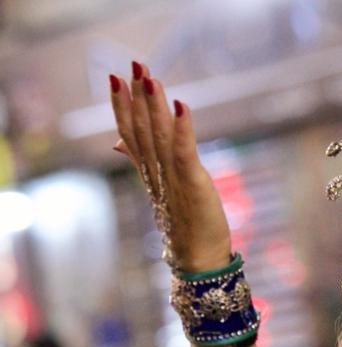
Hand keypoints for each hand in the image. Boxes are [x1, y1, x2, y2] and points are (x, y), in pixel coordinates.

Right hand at [109, 63, 231, 271]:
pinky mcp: (193, 182)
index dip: (121, 105)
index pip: (130, 132)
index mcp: (149, 171)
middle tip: (133, 64)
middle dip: (137, 96)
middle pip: (142, 128)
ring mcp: (173, 177)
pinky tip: (181, 105)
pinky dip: (183, 128)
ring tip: (150, 77)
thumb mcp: (161, 188)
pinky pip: (184, 151)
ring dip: (154, 105)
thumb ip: (140, 161)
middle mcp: (157, 172)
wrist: (197, 258)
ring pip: (160, 135)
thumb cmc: (183, 223)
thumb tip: (117, 143)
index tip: (114, 77)